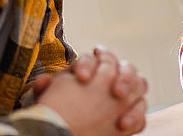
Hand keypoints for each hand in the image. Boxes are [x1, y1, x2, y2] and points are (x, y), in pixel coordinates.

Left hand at [33, 46, 147, 133]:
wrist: (65, 126)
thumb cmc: (59, 109)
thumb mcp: (52, 96)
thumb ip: (49, 87)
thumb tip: (42, 82)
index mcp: (96, 67)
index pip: (97, 57)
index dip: (90, 65)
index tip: (82, 78)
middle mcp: (114, 77)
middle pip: (126, 66)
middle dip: (123, 75)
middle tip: (115, 89)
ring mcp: (125, 94)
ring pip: (140, 83)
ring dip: (133, 89)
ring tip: (121, 100)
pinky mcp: (130, 113)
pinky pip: (141, 110)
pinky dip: (136, 116)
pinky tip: (123, 125)